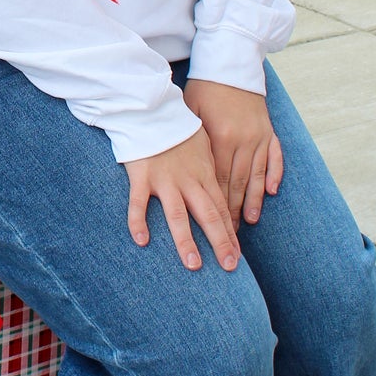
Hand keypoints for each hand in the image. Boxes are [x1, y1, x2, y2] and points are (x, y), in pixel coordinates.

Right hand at [124, 127, 239, 272]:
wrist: (152, 108)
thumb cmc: (177, 127)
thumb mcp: (203, 146)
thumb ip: (210, 169)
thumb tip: (220, 190)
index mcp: (203, 174)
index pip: (220, 209)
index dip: (229, 233)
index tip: (237, 255)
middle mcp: (187, 180)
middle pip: (207, 216)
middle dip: (220, 242)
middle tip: (229, 267)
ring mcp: (164, 180)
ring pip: (178, 215)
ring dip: (186, 241)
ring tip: (193, 265)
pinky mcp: (142, 176)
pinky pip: (139, 203)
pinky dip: (139, 222)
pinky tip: (142, 241)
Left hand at [182, 79, 282, 227]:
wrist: (231, 65)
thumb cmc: (204, 89)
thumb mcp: (191, 113)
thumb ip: (192, 143)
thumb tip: (183, 173)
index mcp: (220, 137)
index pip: (218, 179)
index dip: (216, 204)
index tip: (212, 225)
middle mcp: (242, 140)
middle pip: (237, 182)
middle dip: (233, 210)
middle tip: (229, 234)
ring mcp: (258, 136)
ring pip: (256, 174)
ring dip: (253, 200)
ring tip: (249, 221)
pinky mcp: (268, 131)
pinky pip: (274, 157)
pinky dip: (273, 175)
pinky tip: (271, 193)